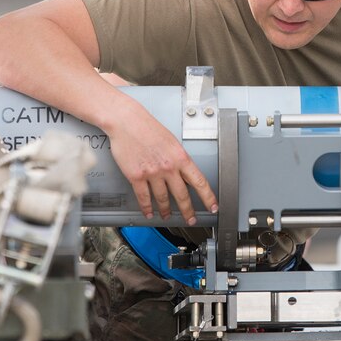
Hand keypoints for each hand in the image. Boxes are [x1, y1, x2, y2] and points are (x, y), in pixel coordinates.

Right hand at [107, 104, 217, 224]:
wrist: (127, 122)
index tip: (213, 206)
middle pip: (182, 195)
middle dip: (188, 211)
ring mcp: (152, 173)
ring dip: (166, 210)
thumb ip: (178, 159)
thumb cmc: (148, 127)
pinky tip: (149, 212)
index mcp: (180, 157)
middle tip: (191, 219)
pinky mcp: (136, 176)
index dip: (208, 197)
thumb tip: (184, 174)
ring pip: (163, 199)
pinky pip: (144, 197)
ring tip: (167, 216)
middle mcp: (168, 167)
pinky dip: (147, 208)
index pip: (200, 182)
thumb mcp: (172, 141)